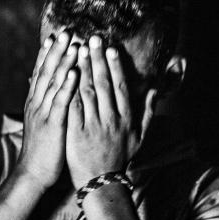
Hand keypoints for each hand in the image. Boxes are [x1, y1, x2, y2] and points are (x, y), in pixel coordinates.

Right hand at [16, 32, 78, 188]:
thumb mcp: (41, 122)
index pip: (41, 72)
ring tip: (74, 43)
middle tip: (66, 30)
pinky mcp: (52, 124)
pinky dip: (67, 84)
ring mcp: (43, 112)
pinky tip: (75, 71)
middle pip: (46, 71)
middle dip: (57, 50)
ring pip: (54, 81)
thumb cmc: (41, 149)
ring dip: (64, 61)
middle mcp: (37, 103)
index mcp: (35, 102)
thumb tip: (45, 91)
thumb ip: (44, 105)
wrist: (33, 173)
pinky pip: (61, 101)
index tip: (55, 35)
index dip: (48, 53)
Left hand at [66, 35, 157, 188]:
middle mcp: (110, 120)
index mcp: (126, 118)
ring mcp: (92, 126)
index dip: (115, 66)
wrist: (100, 181)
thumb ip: (148, 111)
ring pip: (86, 92)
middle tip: (91, 38)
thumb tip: (155, 89)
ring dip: (81, 69)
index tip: (111, 47)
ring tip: (77, 49)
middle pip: (102, 84)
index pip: (120, 87)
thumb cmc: (120, 156)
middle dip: (97, 59)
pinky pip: (71, 107)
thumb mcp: (140, 136)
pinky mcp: (75, 133)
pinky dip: (68, 90)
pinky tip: (63, 74)